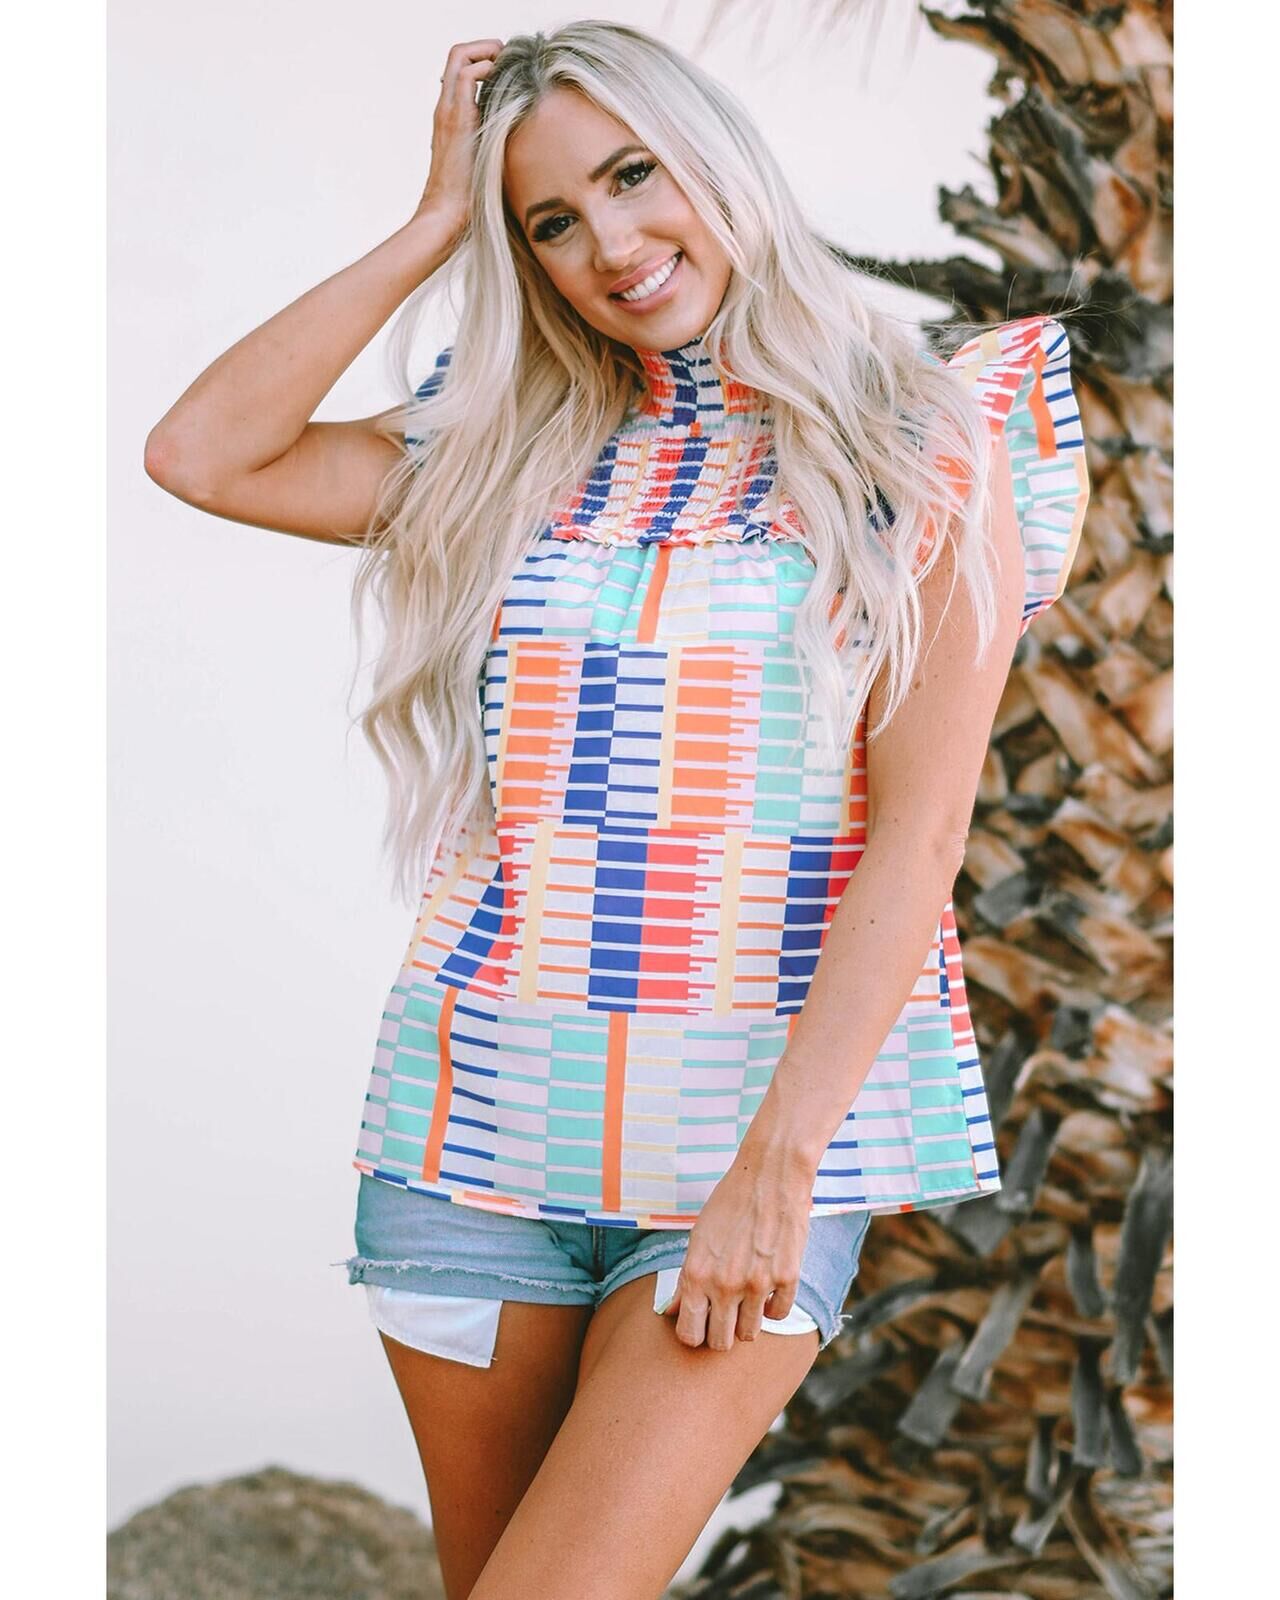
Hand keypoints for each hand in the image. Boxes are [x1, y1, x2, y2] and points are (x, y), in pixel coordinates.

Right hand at [411, 38, 504, 242]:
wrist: (446, 215)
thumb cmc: (467, 200)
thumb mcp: (483, 166)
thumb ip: (493, 149)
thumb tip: (520, 151)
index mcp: (451, 117)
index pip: (460, 71)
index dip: (483, 62)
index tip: (506, 73)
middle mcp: (446, 108)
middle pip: (457, 54)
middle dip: (486, 48)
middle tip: (508, 61)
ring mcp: (448, 111)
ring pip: (459, 56)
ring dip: (487, 52)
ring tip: (506, 66)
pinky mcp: (456, 118)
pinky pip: (468, 74)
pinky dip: (486, 68)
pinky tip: (503, 84)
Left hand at [660, 1140, 816, 1352]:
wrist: (770, 1175)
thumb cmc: (729, 1203)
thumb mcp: (698, 1238)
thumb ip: (685, 1280)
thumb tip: (670, 1312)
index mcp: (697, 1274)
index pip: (689, 1335)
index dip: (694, 1335)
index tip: (701, 1324)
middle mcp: (725, 1284)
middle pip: (721, 1342)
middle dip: (721, 1333)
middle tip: (725, 1315)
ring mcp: (758, 1284)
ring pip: (750, 1334)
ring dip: (747, 1321)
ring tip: (746, 1297)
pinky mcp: (787, 1278)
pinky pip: (779, 1315)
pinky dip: (772, 1307)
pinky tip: (767, 1288)